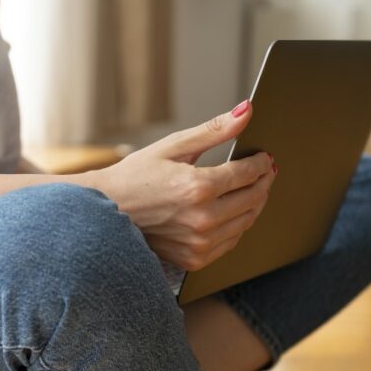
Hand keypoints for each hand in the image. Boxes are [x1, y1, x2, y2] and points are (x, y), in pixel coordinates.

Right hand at [89, 101, 275, 270]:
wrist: (104, 213)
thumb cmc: (135, 176)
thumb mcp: (173, 146)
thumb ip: (214, 131)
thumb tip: (246, 111)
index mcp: (198, 187)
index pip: (248, 174)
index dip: (262, 163)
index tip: (265, 157)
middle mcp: (203, 219)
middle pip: (254, 198)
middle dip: (264, 182)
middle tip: (266, 171)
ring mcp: (200, 243)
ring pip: (246, 222)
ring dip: (255, 203)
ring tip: (252, 189)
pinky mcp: (195, 259)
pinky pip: (231, 242)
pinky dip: (238, 225)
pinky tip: (233, 211)